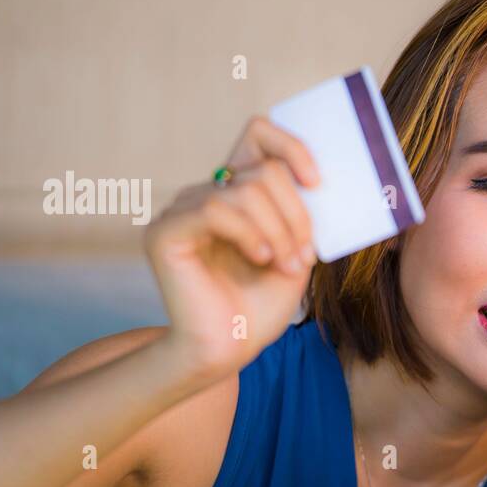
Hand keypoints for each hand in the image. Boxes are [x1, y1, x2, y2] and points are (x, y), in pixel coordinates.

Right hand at [145, 116, 319, 381]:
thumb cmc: (260, 307)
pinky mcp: (164, 232)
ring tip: (287, 266)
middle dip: (296, 214)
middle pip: (264, 170)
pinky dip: (249, 234)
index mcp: (235, 192)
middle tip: (306, 257)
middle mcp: (205, 193)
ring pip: (245, 189)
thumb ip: (302, 214)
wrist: (228, 351)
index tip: (318, 182)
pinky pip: (215, 208)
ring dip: (280, 230)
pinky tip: (260, 259)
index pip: (258, 134)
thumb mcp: (296, 252)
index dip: (291, 147)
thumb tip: (323, 180)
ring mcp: (181, 210)